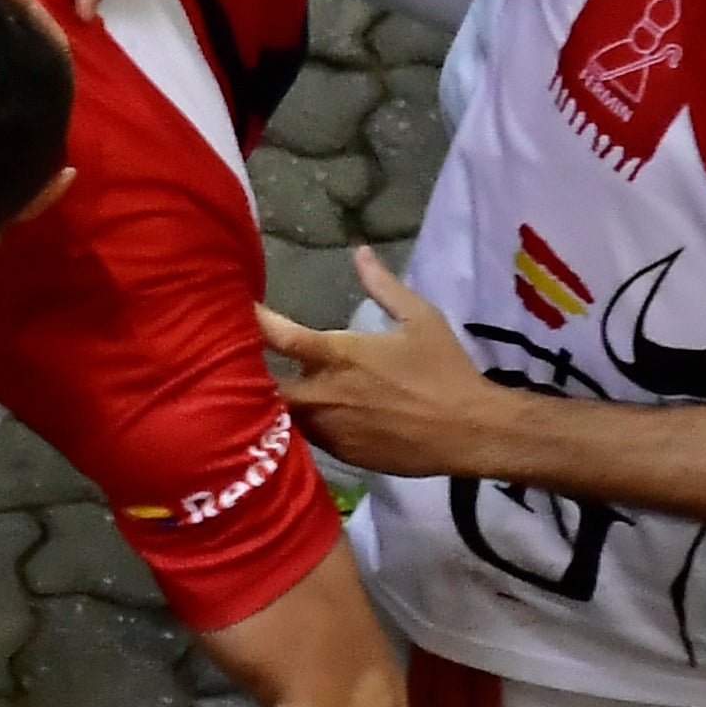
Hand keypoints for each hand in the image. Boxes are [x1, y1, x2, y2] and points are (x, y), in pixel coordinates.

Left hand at [257, 248, 498, 476]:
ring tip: (265, 388)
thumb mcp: (421, 319)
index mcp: (337, 355)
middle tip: (242, 362)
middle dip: (249, 374)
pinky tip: (303, 416)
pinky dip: (300, 423)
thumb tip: (359, 252)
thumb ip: (383, 285)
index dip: (252, 321)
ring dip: (275, 400)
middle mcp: (322, 393)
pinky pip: (305, 437)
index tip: (236, 311)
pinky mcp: (339, 454)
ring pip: (282, 414)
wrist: (470, 432)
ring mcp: (327, 428)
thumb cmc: (445, 370)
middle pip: (263, 384)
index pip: (278, 336)